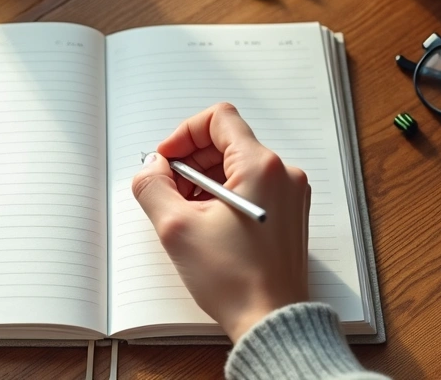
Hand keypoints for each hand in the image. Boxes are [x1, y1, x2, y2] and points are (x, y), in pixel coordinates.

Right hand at [132, 103, 310, 341]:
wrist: (271, 321)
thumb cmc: (235, 280)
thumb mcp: (176, 228)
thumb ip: (153, 186)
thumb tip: (150, 168)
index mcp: (261, 167)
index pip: (218, 119)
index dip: (184, 133)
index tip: (166, 160)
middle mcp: (283, 174)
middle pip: (227, 142)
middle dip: (191, 161)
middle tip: (168, 189)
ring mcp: (290, 196)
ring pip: (237, 167)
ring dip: (204, 181)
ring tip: (185, 212)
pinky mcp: (288, 215)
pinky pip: (251, 189)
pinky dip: (223, 197)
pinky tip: (206, 224)